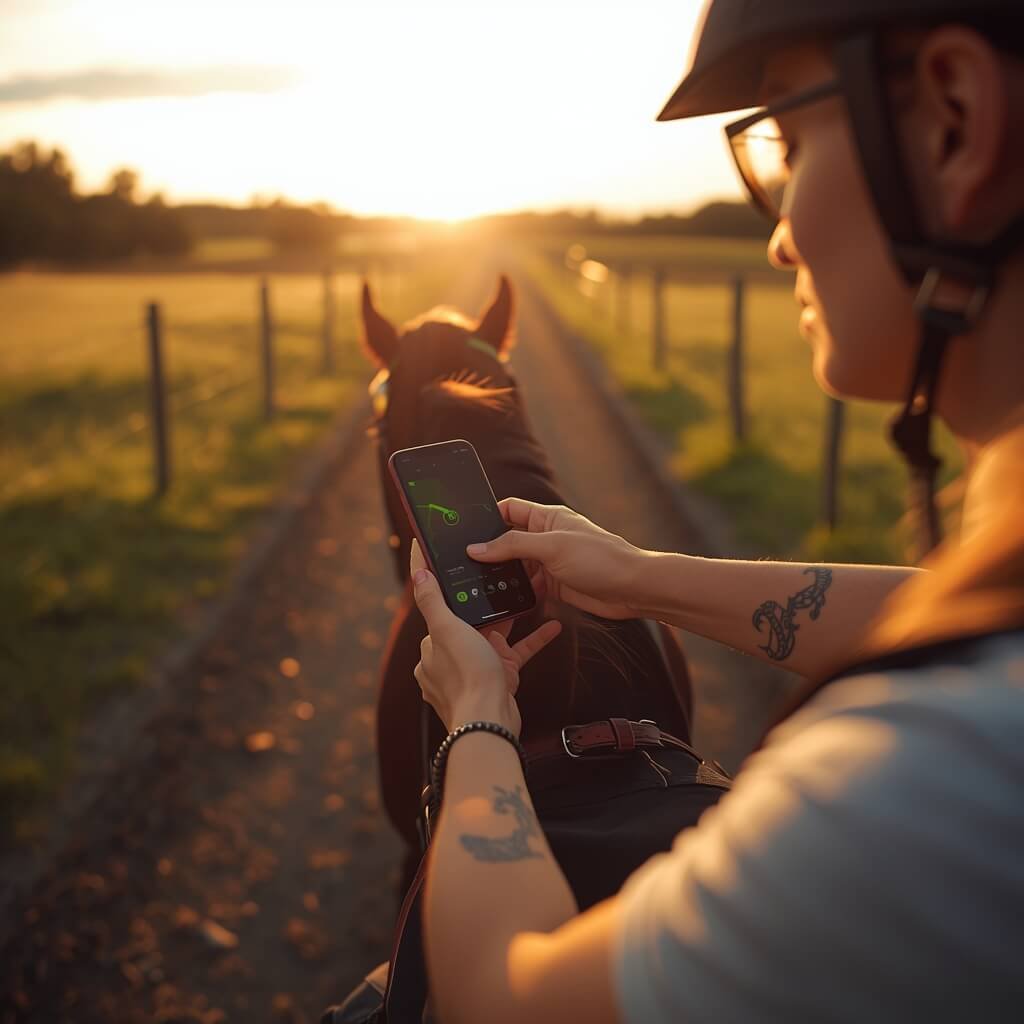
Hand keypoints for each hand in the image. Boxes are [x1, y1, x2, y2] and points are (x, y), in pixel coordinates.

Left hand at [409, 538, 562, 735]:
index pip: (439, 608)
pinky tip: (552, 626)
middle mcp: (452, 657)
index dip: (447, 585)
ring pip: (497, 634)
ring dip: (513, 617)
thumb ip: (432, 601)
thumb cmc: (466, 677)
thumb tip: (418, 574)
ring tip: (530, 593)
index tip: (452, 561)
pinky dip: (533, 639)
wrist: (489, 722)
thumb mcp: (446, 630)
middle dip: (487, 601)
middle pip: (471, 620)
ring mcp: (476, 668)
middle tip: (504, 574)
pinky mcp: (499, 678)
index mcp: (434, 646)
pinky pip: (517, 652)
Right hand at [465, 498, 645, 619]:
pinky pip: (528, 588)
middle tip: (466, 563)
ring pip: (516, 567)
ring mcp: (550, 563)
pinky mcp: (555, 586)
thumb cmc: (601, 559)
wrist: (633, 590)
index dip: (489, 516)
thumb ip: (513, 546)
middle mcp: (546, 538)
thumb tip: (477, 548)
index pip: (510, 509)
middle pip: (508, 541)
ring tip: (482, 585)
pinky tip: (507, 601)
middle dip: (491, 551)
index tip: (465, 529)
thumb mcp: (552, 547)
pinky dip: (518, 594)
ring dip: (504, 576)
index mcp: (547, 518)